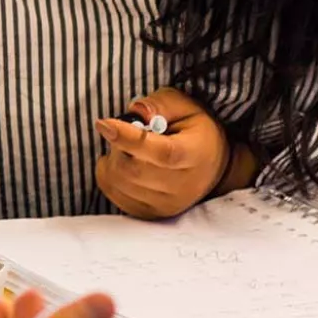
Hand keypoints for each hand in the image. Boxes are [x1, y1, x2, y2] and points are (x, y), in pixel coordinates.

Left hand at [93, 88, 227, 219]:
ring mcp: (168, 204)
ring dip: (112, 160)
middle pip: (133, 170)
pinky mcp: (153, 213)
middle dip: (117, 146)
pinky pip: (115, 195)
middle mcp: (183, 185)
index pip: (161, 153)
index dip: (129, 138)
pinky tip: (122, 162)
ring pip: (120, 183)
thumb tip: (136, 112)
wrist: (212, 164)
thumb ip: (159, 104)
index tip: (104, 124)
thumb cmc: (194, 130)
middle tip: (122, 132)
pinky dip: (108, 176)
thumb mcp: (182, 104)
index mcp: (194, 154)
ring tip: (126, 148)